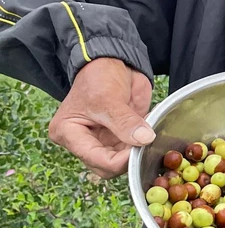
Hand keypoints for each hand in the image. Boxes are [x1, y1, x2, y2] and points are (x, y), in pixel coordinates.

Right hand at [48, 58, 154, 178]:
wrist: (112, 61)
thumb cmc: (98, 76)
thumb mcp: (108, 98)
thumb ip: (124, 121)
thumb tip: (144, 140)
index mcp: (69, 134)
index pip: (95, 160)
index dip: (119, 161)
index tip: (140, 148)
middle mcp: (84, 141)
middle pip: (108, 166)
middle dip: (129, 158)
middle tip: (148, 141)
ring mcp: (104, 139)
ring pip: (123, 160)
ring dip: (139, 149)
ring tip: (150, 130)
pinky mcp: (121, 135)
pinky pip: (134, 147)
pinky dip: (145, 141)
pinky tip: (151, 127)